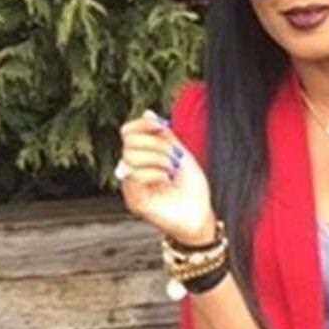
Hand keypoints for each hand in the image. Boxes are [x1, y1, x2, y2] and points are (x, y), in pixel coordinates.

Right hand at [116, 109, 215, 245]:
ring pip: (130, 156)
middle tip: (174, 158)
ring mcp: (131, 186)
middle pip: (129, 141)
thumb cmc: (192, 189)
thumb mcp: (180, 154)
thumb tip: (148, 112)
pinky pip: (133, 175)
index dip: (143, 125)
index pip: (128, 132)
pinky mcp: (133, 200)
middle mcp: (132, 171)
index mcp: (141, 158)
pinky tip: (165, 181)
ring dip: (157, 159)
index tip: (162, 126)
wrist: (200, 216)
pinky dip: (153, 173)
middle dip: (156, 144)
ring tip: (171, 171)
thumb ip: (164, 135)